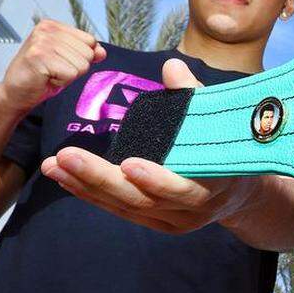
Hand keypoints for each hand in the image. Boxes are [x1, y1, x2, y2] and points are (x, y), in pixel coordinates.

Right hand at [0, 19, 105, 113]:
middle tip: (54, 70)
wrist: (16, 93)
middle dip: (75, 68)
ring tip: (49, 74)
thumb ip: (86, 53)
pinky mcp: (38, 57)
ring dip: (67, 76)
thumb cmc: (40, 76)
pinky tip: (45, 78)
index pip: (90, 41)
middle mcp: (46, 30)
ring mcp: (42, 42)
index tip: (60, 62)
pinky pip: (70, 74)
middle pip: (88, 53)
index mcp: (53, 26)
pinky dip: (61, 82)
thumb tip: (102, 51)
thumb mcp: (67, 61)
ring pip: (81, 65)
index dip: (80, 57)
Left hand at [40, 59, 264, 233]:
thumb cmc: (228, 149)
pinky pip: (119, 210)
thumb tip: (172, 68)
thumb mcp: (219, 123)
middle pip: (142, 200)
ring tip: (53, 164)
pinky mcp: (155, 223)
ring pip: (125, 207)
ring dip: (85, 186)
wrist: (240, 192)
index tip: (128, 163)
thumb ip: (194, 97)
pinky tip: (64, 177)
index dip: (158, 179)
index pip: (184, 189)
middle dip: (101, 179)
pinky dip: (90, 194)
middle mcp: (191, 212)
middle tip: (65, 157)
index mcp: (213, 186)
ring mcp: (172, 222)